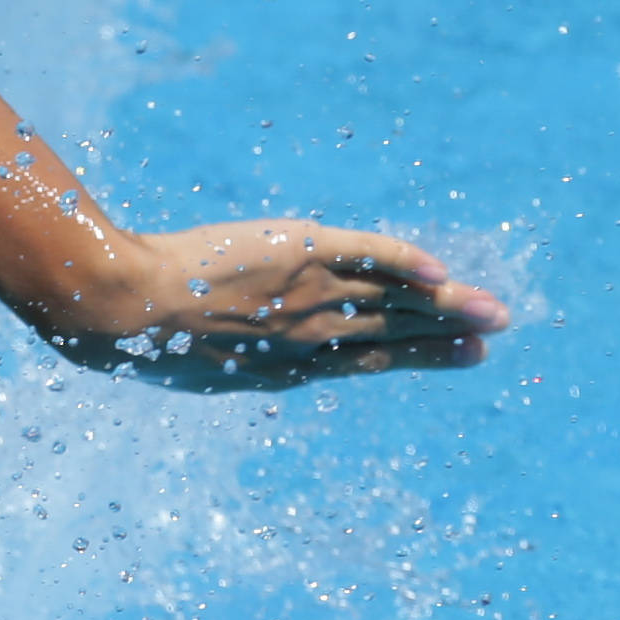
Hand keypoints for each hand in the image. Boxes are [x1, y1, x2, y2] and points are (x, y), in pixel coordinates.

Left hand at [65, 221, 510, 390]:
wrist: (125, 311)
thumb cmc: (142, 339)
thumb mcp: (194, 361)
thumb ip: (232, 352)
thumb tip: (231, 344)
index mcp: (286, 368)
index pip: (368, 359)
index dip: (418, 356)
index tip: (461, 355)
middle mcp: (308, 336)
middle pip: (394, 330)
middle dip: (448, 332)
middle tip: (494, 330)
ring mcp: (308, 294)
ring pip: (392, 299)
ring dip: (447, 303)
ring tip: (491, 311)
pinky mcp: (301, 250)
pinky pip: (366, 256)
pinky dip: (404, 262)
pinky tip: (439, 272)